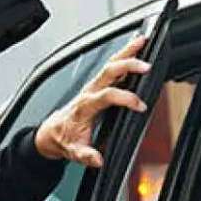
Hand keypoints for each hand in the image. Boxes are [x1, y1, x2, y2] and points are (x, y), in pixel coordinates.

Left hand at [34, 35, 150, 167]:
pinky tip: (135, 46)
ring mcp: (93, 85)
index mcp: (85, 106)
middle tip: (146, 66)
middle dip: (127, 66)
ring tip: (144, 41)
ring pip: (111, 64)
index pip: (107, 96)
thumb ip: (85, 154)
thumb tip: (97, 160)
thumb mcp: (73, 151)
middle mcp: (89, 91)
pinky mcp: (97, 83)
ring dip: (127, 51)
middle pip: (108, 72)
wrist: (53, 131)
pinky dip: (124, 53)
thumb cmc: (65, 138)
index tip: (140, 105)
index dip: (124, 98)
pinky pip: (111, 65)